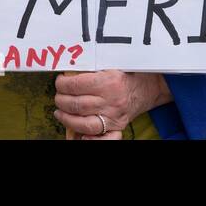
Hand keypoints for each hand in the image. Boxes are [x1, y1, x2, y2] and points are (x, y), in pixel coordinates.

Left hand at [52, 70, 169, 139]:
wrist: (146, 87)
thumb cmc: (124, 74)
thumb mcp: (108, 65)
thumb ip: (90, 69)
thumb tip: (67, 72)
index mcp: (107, 82)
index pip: (76, 85)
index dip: (62, 84)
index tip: (59, 82)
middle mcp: (110, 101)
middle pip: (77, 105)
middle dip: (61, 101)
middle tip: (58, 97)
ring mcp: (114, 116)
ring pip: (84, 123)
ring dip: (67, 119)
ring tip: (59, 113)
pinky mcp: (117, 127)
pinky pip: (104, 138)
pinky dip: (90, 140)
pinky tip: (79, 137)